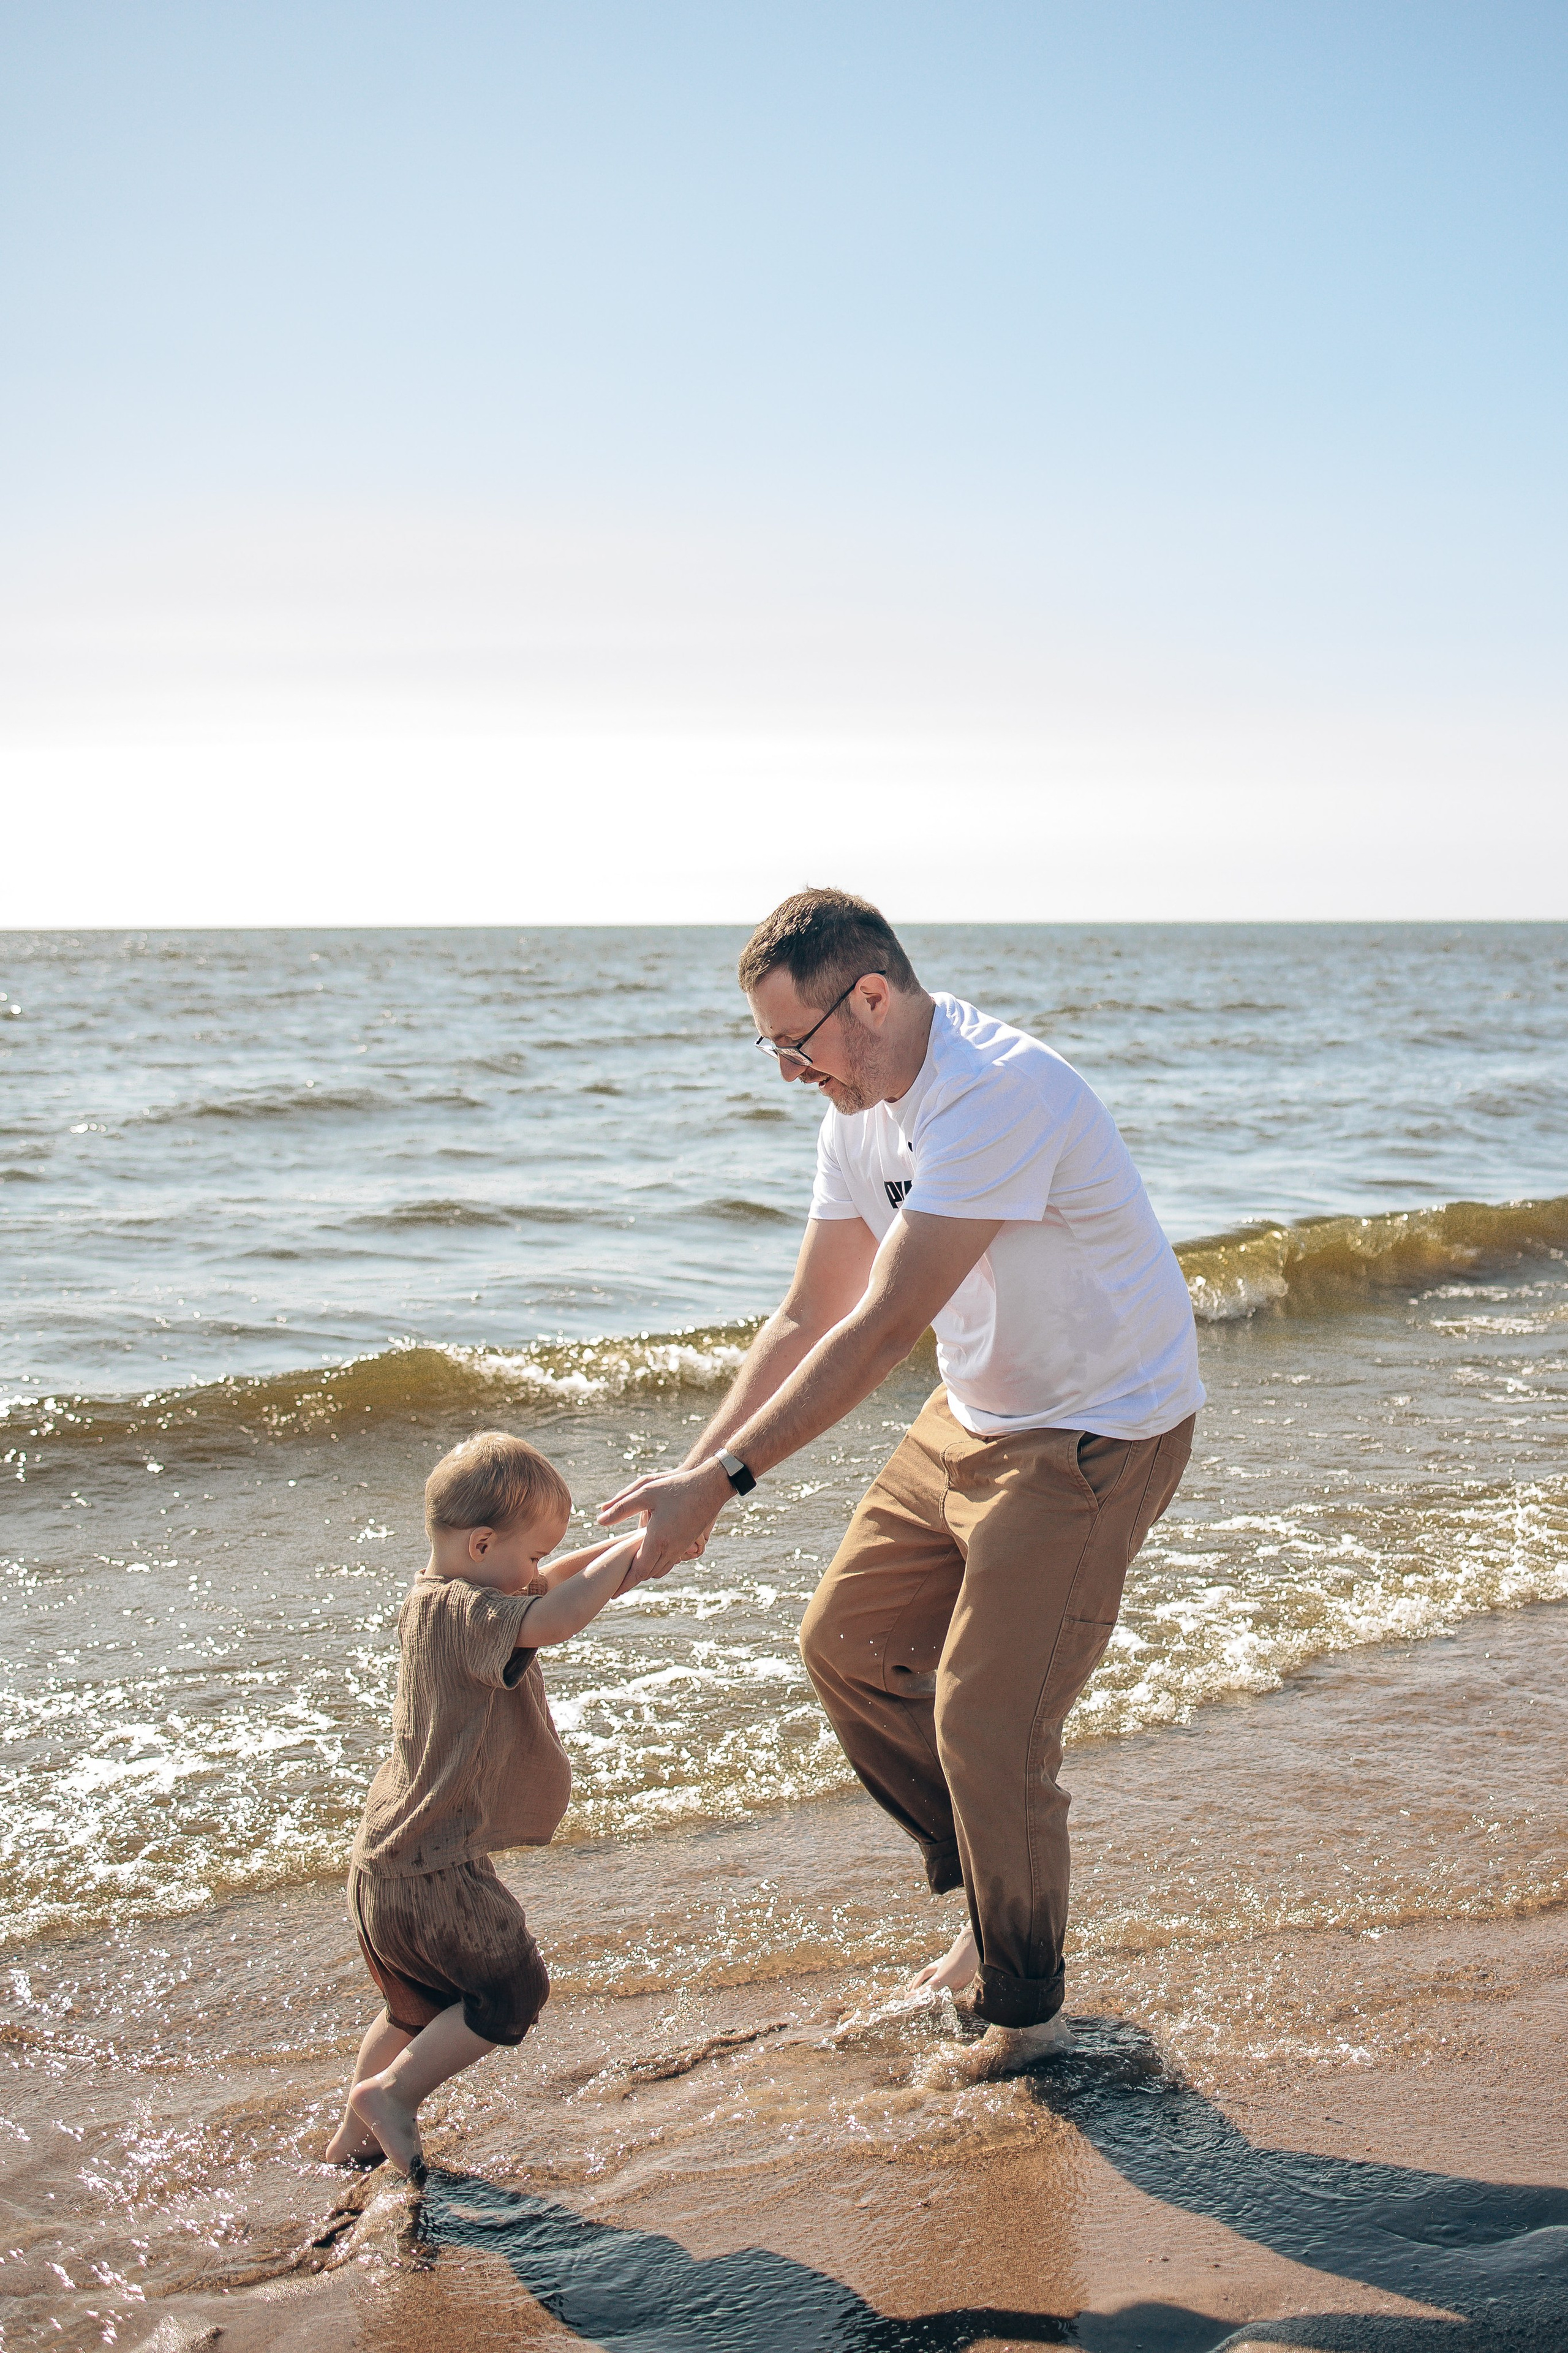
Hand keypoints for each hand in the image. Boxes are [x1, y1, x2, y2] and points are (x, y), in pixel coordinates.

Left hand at [599, 1461, 729, 1586]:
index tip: (613, 1594)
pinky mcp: (688, 1543)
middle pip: (648, 1574)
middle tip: (616, 1587)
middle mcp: (670, 1549)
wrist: (711, 1486)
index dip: (624, 1583)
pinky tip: (650, 1558)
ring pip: (660, 1570)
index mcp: (657, 1540)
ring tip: (630, 1574)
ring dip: (645, 1574)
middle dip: (632, 1582)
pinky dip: (657, 1566)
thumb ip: (621, 1507)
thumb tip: (599, 1520)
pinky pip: (669, 1562)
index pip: (637, 1571)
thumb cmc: (676, 1486)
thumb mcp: (645, 1492)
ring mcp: (681, 1547)